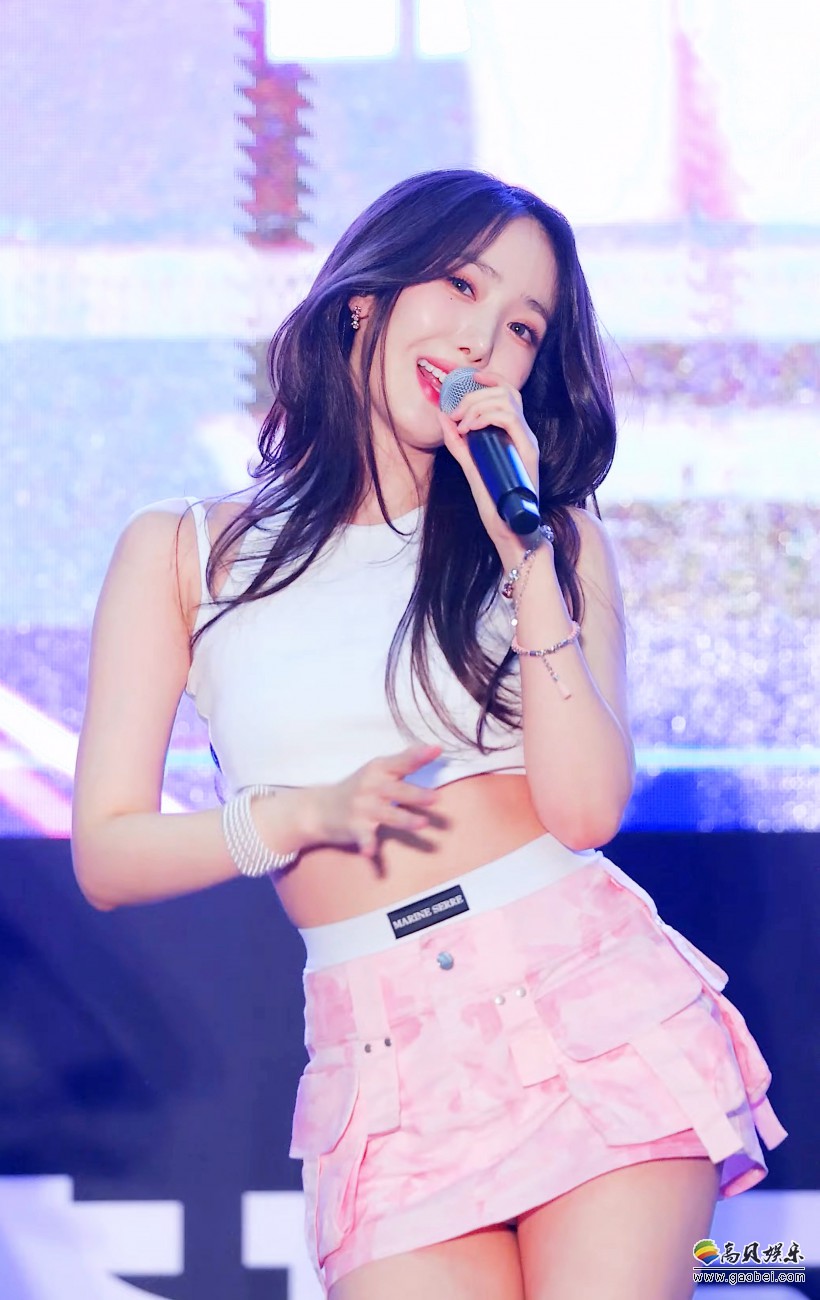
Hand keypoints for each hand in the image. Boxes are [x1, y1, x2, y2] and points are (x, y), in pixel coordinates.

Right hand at [304, 743, 441, 858]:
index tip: (436, 750)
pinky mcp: (353, 827)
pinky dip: (366, 844)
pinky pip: (362, 836)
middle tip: (436, 798)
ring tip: (421, 823)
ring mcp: (362, 807)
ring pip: (386, 814)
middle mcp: (370, 786)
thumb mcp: (377, 770)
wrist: (319, 808)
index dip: (418, 755)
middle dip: (416, 794)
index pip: (401, 761)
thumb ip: (404, 761)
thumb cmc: (359, 788)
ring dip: (404, 819)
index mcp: (379, 769)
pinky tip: (370, 852)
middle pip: (396, 790)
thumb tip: (435, 748)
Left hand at [437, 369, 539, 548]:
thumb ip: (458, 444)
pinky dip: (486, 417)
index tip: (468, 377)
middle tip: (454, 411)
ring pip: (507, 401)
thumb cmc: (494, 503)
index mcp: (514, 435)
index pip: (507, 393)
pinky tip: (471, 429)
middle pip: (507, 391)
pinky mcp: (528, 453)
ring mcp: (528, 443)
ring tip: (461, 424)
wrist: (510, 531)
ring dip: (478, 405)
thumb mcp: (470, 468)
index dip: (489, 379)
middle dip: (475, 394)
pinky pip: (510, 419)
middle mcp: (524, 435)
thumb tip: (443, 418)